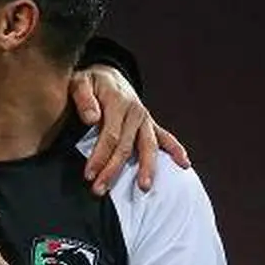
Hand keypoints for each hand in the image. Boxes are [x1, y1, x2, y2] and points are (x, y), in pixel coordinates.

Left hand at [69, 65, 189, 193]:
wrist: (107, 75)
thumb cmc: (90, 83)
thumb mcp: (80, 82)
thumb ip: (83, 98)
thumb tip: (91, 119)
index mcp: (118, 103)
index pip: (110, 135)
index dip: (99, 156)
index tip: (89, 175)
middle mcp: (135, 112)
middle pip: (127, 146)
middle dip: (113, 170)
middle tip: (100, 190)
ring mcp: (146, 119)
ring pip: (148, 146)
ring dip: (147, 168)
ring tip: (144, 187)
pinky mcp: (151, 124)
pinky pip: (166, 137)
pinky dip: (176, 150)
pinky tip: (184, 164)